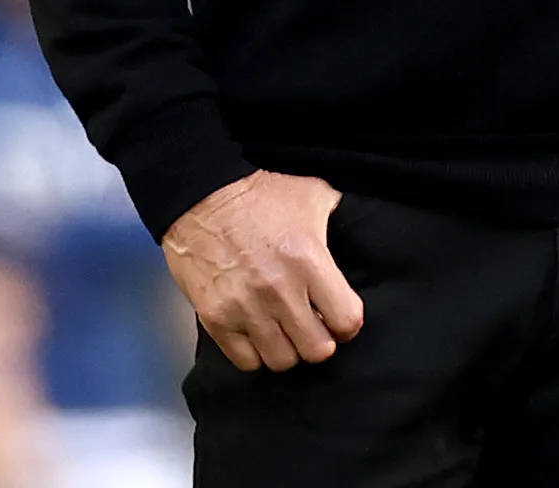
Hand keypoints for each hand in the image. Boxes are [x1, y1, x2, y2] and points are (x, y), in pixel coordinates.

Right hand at [161, 172, 364, 370]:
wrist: (200, 197)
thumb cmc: (259, 195)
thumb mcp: (313, 195)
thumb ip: (338, 220)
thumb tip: (358, 231)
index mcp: (309, 261)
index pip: (346, 321)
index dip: (348, 324)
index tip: (339, 317)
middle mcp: (279, 292)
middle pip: (317, 350)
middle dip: (320, 340)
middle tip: (313, 326)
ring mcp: (245, 309)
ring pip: (282, 361)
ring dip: (288, 348)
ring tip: (285, 331)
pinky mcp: (216, 321)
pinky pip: (246, 362)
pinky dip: (256, 353)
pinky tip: (259, 334)